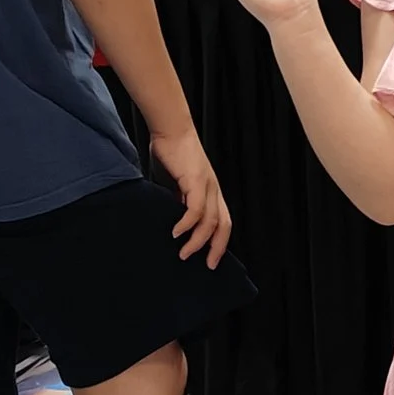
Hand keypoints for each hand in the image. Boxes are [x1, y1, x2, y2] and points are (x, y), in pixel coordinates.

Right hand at [151, 124, 231, 267]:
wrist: (170, 129)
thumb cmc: (171, 153)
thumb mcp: (174, 183)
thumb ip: (176, 199)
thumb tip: (170, 218)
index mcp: (210, 192)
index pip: (222, 221)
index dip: (219, 241)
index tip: (211, 259)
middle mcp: (214, 190)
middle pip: (223, 225)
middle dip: (217, 248)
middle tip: (208, 265)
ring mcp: (207, 185)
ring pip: (210, 221)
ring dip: (198, 240)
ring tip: (184, 253)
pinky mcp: (196, 180)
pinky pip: (195, 208)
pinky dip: (187, 224)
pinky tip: (177, 233)